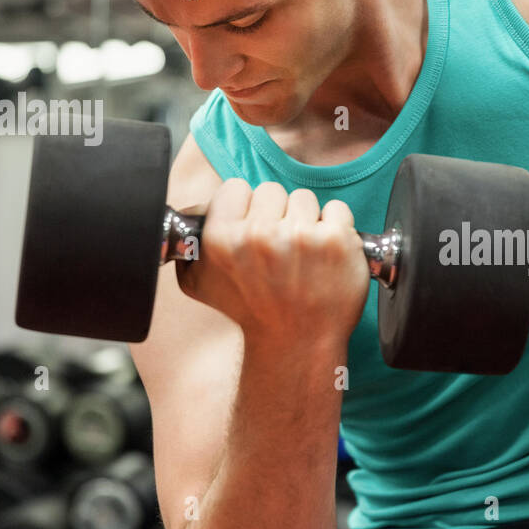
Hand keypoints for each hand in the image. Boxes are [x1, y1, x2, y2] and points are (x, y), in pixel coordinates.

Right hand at [176, 179, 369, 344]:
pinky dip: (337, 227)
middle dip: (277, 214)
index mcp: (223, 238)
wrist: (297, 341)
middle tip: (280, 248)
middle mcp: (260, 235)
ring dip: (307, 220)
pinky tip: (326, 254)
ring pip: (305, 198)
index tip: (253, 228)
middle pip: (272, 190)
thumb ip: (191, 242)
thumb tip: (193, 212)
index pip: (235, 187)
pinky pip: (338, 209)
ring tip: (303, 254)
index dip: (245, 207)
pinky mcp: (337, 241)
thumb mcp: (200, 281)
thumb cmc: (252, 311)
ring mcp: (302, 236)